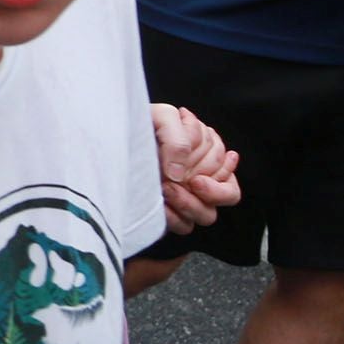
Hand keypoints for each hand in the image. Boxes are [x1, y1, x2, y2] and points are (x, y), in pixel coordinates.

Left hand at [150, 105, 241, 232]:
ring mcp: (188, 195)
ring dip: (187, 204)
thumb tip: (179, 174)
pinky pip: (184, 225)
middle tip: (169, 182)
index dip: (215, 184)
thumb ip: (178, 137)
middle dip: (200, 192)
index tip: (194, 180)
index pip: (229, 183)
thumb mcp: (162, 118)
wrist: (114, 134)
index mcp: (211, 156)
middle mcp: (204, 177)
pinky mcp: (170, 210)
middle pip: (223, 199)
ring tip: (164, 188)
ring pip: (207, 215)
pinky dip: (173, 217)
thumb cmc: (143, 124)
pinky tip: (159, 203)